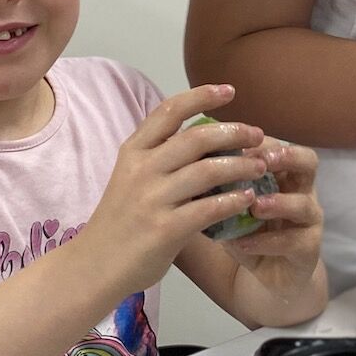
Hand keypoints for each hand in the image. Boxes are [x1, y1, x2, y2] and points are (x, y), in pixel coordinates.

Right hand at [80, 85, 269, 293]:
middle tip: (258, 135)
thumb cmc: (121, 220)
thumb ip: (163, 158)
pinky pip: (209, 208)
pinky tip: (248, 198)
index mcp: (134, 151)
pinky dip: (233, 200)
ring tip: (261, 166)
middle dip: (234, 132)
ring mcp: (152, 199)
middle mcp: (142, 169)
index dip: (201, 95)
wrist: (94, 265)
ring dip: (241, 165)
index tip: (229, 90)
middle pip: (197, 137)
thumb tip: (211, 139)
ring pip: (208, 170)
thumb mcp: (132, 178)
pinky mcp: (164, 229)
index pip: (169, 110)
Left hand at [221, 140, 323, 303]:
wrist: (270, 273)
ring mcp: (308, 221)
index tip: (237, 142)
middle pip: (308, 162)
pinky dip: (266, 242)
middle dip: (287, 157)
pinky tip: (243, 242)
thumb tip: (186, 166)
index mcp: (283, 174)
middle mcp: (302, 192)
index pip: (280, 146)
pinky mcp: (308, 250)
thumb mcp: (232, 206)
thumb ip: (218, 188)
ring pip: (303, 204)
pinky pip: (292, 242)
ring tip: (254, 206)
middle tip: (263, 161)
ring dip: (278, 203)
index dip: (262, 141)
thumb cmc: (250, 231)